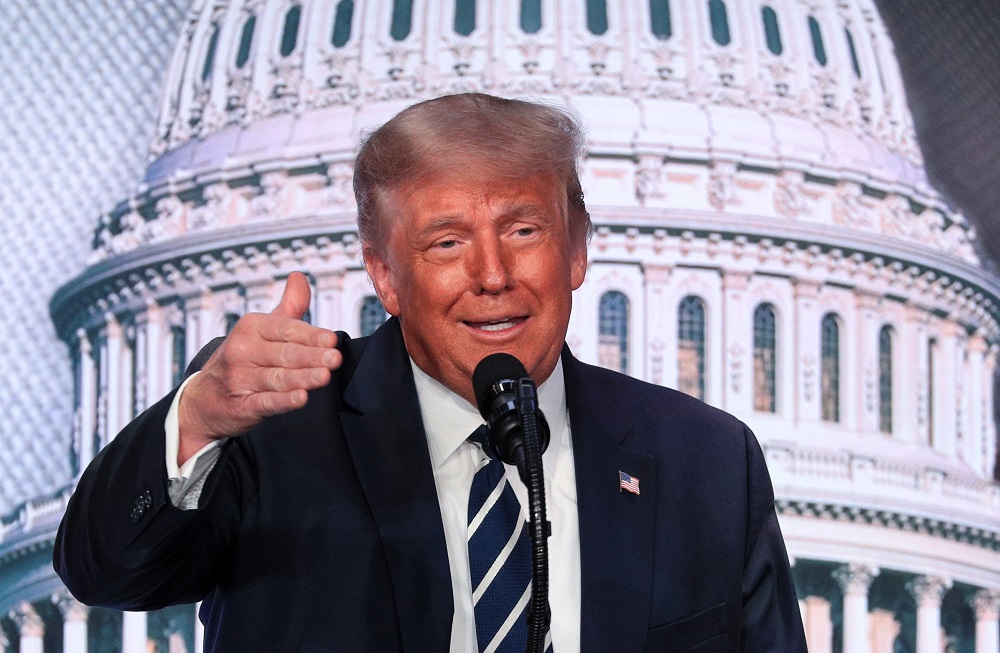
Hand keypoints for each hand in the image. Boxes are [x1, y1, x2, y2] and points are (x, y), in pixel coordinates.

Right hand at [177, 272, 341, 463]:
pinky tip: (301, 398)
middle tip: (334, 358)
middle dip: (311, 356)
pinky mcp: (241, 406)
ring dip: (303, 378)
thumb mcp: (261, 330)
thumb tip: (299, 277)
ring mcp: (240, 380)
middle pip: (284, 354)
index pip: (285, 330)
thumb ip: (288, 308)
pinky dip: (283, 401)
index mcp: (250, 328)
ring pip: (278, 378)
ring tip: (324, 376)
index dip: (310, 335)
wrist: (203, 399)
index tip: (331, 339)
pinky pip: (266, 402)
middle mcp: (242, 352)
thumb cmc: (242, 359)